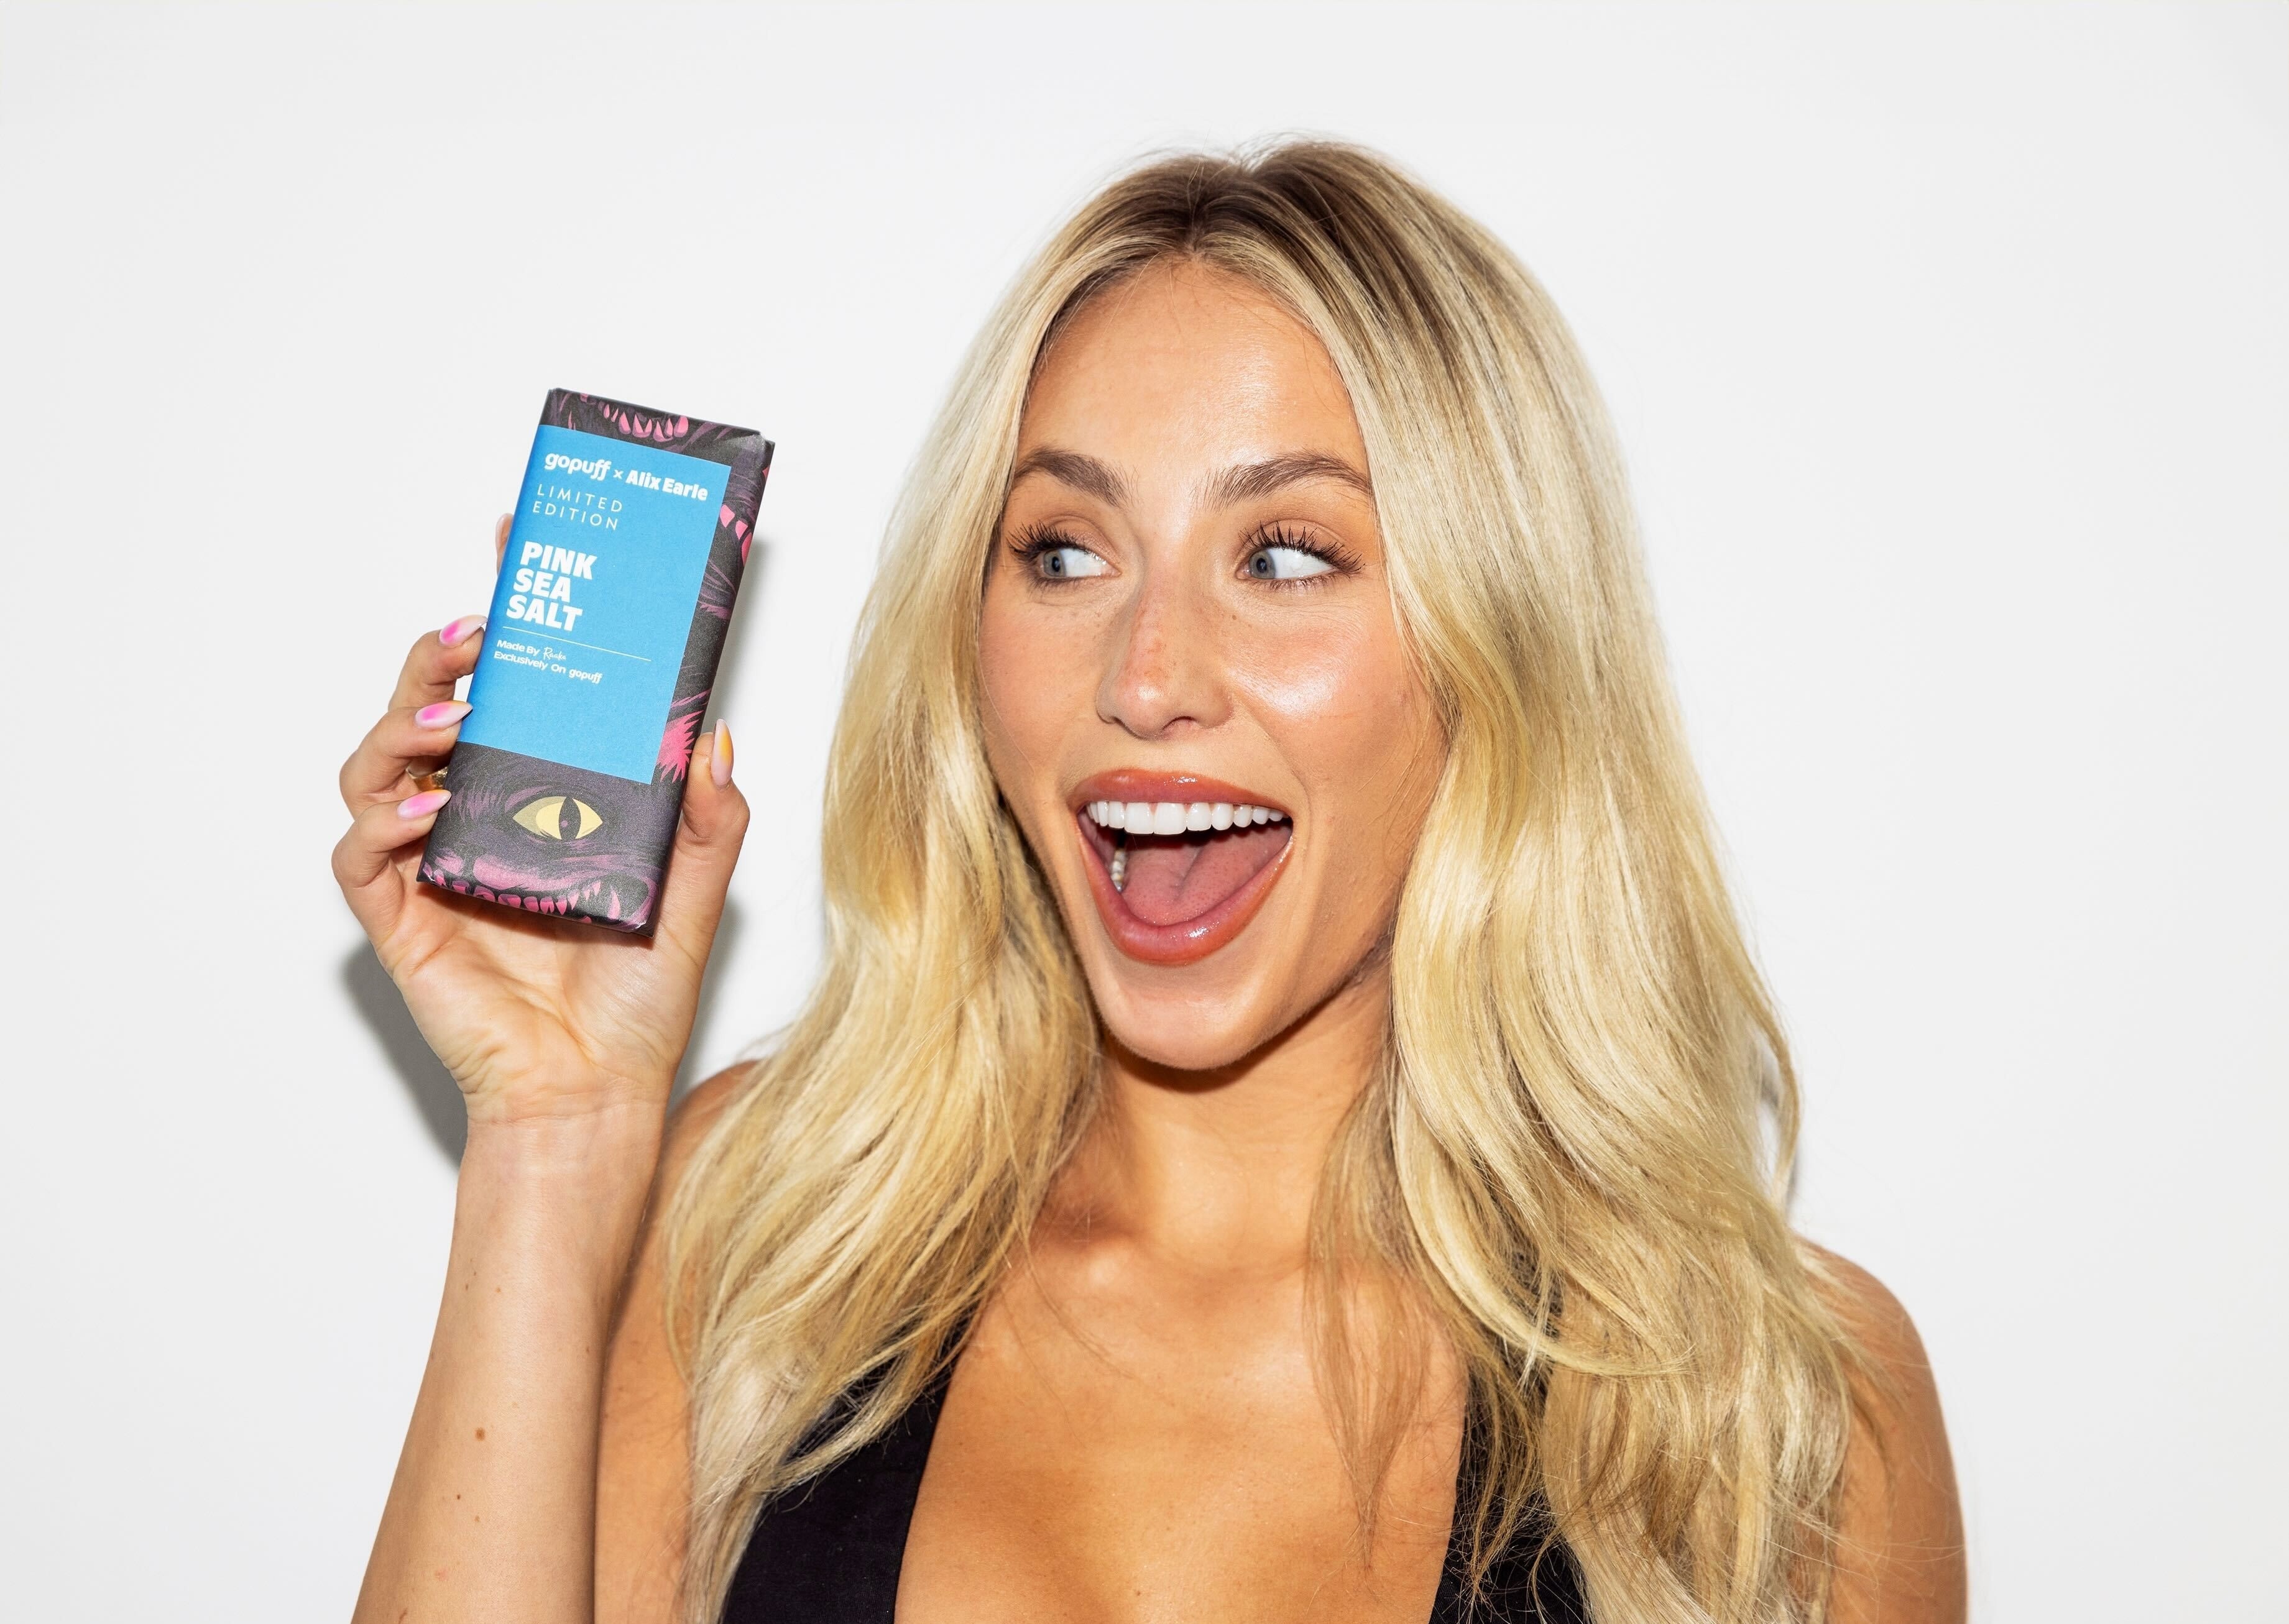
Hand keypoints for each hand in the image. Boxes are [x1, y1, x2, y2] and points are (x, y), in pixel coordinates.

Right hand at [333, 517, 749, 1126]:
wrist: (596, 1091)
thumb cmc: (636, 1001)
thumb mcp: (696, 891)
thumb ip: (709, 816)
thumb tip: (714, 732)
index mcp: (539, 801)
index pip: (509, 693)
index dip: (500, 624)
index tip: (512, 551)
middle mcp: (477, 821)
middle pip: (429, 709)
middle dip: (440, 657)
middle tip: (479, 634)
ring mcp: (430, 865)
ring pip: (378, 765)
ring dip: (404, 723)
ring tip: (451, 713)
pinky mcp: (399, 917)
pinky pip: (363, 851)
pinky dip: (384, 815)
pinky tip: (430, 805)